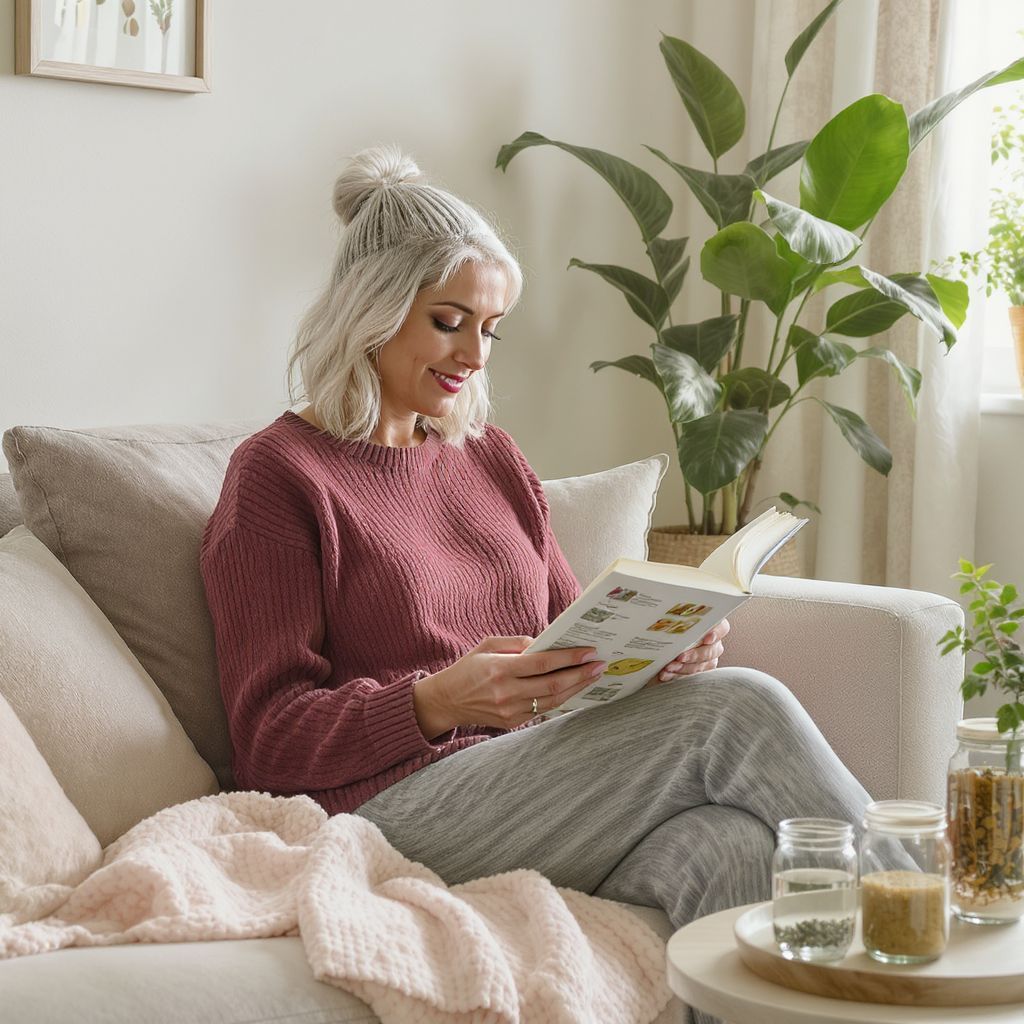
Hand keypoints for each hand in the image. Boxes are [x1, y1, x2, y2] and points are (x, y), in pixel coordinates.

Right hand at [413, 636, 607, 735]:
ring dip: (577, 688)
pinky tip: (573, 689)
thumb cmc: (469, 668)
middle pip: (553, 685)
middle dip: (581, 674)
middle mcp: (507, 692)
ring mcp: (510, 711)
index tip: (589, 651)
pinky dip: (561, 700)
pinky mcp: (512, 722)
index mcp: (500, 669)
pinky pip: (543, 710)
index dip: (569, 658)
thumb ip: (517, 643)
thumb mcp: (487, 645)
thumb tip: (545, 643)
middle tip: (600, 664)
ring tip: (593, 676)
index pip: (543, 663)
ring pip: (553, 701)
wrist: (447, 700)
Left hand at [647, 618, 730, 685]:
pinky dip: (677, 676)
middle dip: (694, 655)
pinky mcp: (698, 671)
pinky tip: (665, 675)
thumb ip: (675, 613)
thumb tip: (667, 602)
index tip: (706, 638)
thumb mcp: (670, 615)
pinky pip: (691, 677)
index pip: (722, 627)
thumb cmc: (665, 623)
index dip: (716, 633)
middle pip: (712, 650)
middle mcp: (713, 642)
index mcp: (710, 623)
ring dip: (684, 668)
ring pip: (702, 666)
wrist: (656, 640)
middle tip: (679, 657)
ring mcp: (707, 658)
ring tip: (668, 667)